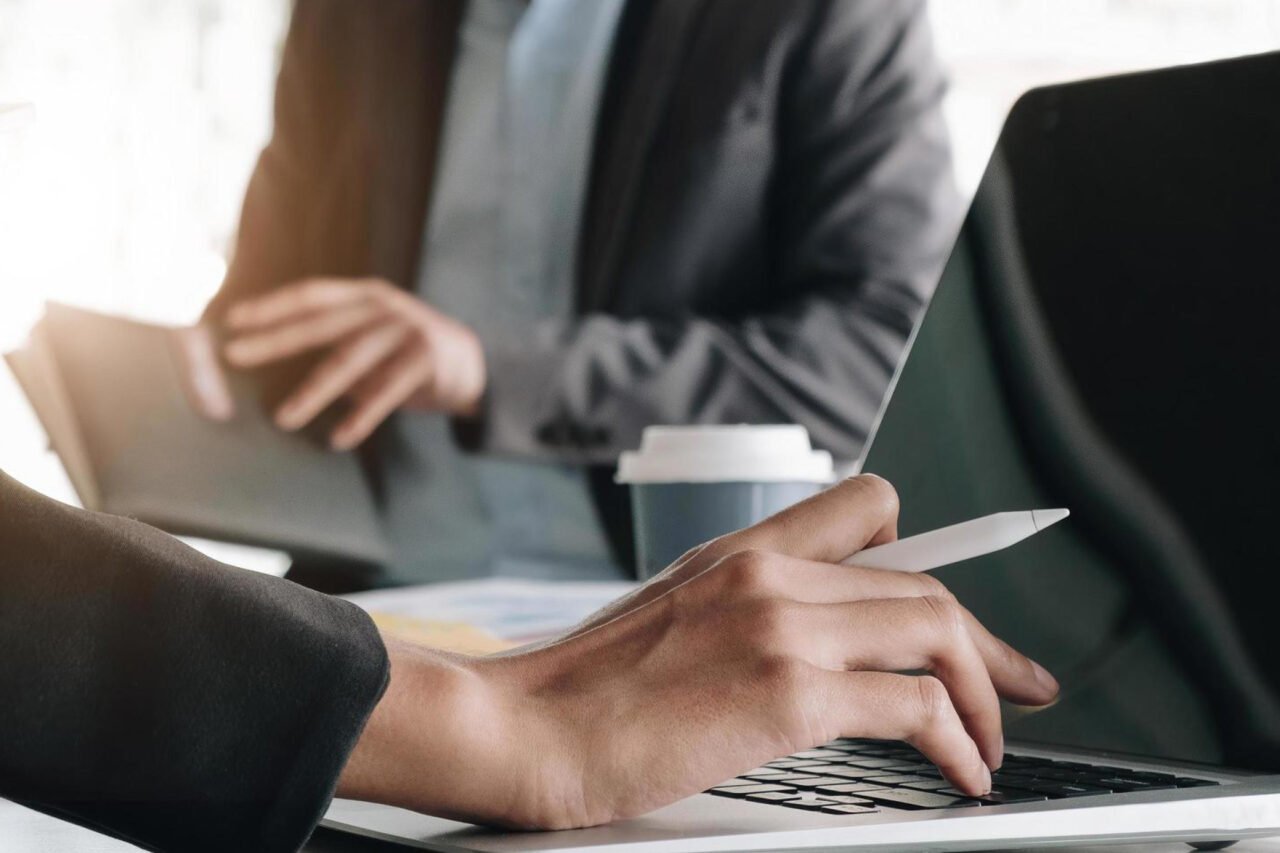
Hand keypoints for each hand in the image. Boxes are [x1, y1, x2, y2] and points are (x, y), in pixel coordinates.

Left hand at [221, 278, 486, 448]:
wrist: (474, 365)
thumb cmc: (407, 354)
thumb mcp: (370, 339)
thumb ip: (333, 343)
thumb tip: (272, 358)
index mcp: (364, 295)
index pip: (310, 295)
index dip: (271, 306)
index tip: (233, 321)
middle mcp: (383, 306)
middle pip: (321, 324)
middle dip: (275, 340)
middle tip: (234, 355)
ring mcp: (407, 330)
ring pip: (350, 360)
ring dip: (313, 391)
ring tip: (284, 419)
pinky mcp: (426, 359)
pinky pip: (386, 392)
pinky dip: (361, 417)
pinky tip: (339, 439)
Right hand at [337, 476, 1059, 828]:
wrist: (522, 727)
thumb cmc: (580, 692)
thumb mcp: (665, 620)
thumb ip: (735, 615)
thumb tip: (794, 651)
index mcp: (738, 551)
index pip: (865, 511)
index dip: (929, 553)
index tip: (962, 604)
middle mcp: (767, 572)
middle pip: (923, 580)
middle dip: (986, 641)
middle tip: (1018, 684)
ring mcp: (779, 626)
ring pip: (935, 628)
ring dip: (984, 691)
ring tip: (991, 742)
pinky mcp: (785, 694)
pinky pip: (914, 704)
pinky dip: (958, 738)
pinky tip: (960, 770)